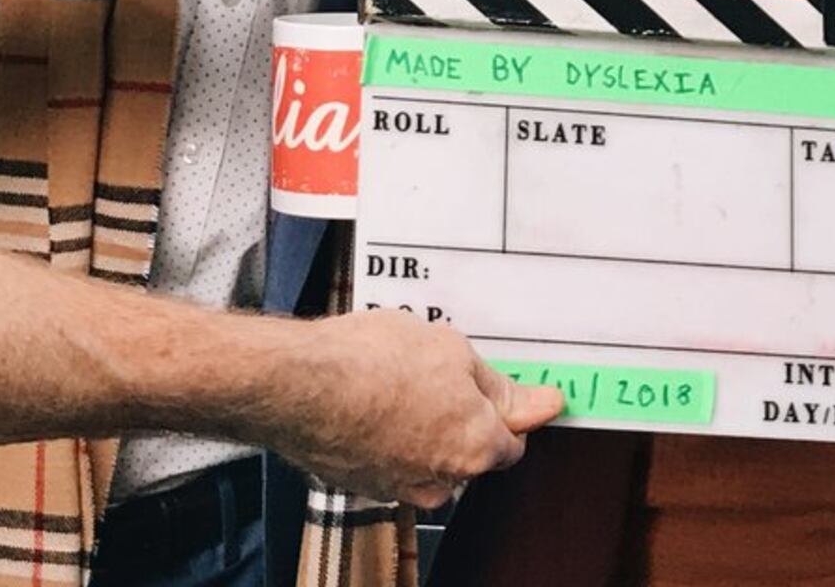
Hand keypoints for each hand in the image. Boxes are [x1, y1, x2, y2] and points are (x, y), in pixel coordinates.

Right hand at [255, 309, 563, 506]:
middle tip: (441, 372)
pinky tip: (370, 398)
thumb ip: (495, 384)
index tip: (522, 395)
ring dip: (422, 424)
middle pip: (470, 449)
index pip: (514, 440)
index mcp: (475, 446)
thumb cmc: (370, 362)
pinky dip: (387, 434)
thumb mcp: (450, 350)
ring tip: (396, 379)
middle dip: (463, 415)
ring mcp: (398, 485)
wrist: (298, 384)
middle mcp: (441, 478)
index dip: (514, 409)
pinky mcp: (362, 483)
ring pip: (427, 454)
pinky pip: (389, 457)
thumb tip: (536, 402)